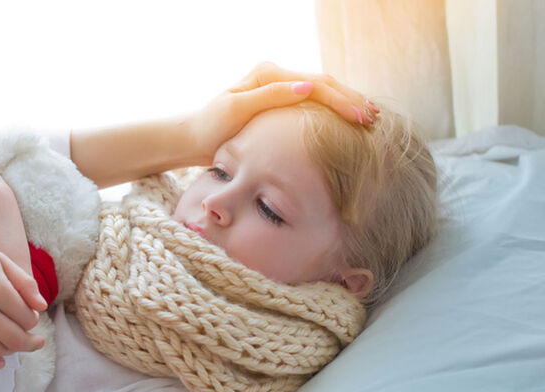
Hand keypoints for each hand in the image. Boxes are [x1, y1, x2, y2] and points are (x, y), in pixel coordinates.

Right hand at [0, 218, 46, 368]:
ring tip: (17, 343)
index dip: (34, 320)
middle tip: (38, 342)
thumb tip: (43, 307)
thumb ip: (25, 283)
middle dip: (31, 343)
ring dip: (12, 350)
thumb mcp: (1, 260)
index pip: (27, 318)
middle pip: (15, 338)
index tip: (31, 315)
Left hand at [187, 61, 378, 159]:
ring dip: (347, 103)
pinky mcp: (280, 104)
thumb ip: (270, 97)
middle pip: (324, 84)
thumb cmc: (212, 128)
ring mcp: (280, 89)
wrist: (195, 139)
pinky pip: (314, 104)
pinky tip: (350, 119)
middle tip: (374, 117)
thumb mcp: (236, 111)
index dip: (340, 100)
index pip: (315, 84)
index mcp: (269, 74)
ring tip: (371, 115)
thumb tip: (307, 87)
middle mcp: (277, 77)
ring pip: (323, 92)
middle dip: (350, 100)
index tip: (360, 117)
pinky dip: (334, 111)